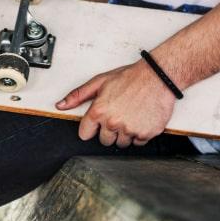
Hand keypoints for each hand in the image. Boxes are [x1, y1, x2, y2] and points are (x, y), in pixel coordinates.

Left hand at [55, 58, 177, 147]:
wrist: (158, 77)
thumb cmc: (131, 78)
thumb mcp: (100, 82)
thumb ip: (78, 95)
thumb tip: (61, 105)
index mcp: (99, 111)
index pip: (85, 134)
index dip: (91, 128)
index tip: (98, 123)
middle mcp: (113, 123)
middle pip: (104, 141)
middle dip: (109, 131)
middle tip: (119, 116)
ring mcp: (130, 130)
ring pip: (122, 143)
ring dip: (125, 134)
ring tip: (131, 116)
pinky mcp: (145, 133)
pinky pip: (138, 142)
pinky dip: (140, 134)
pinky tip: (141, 119)